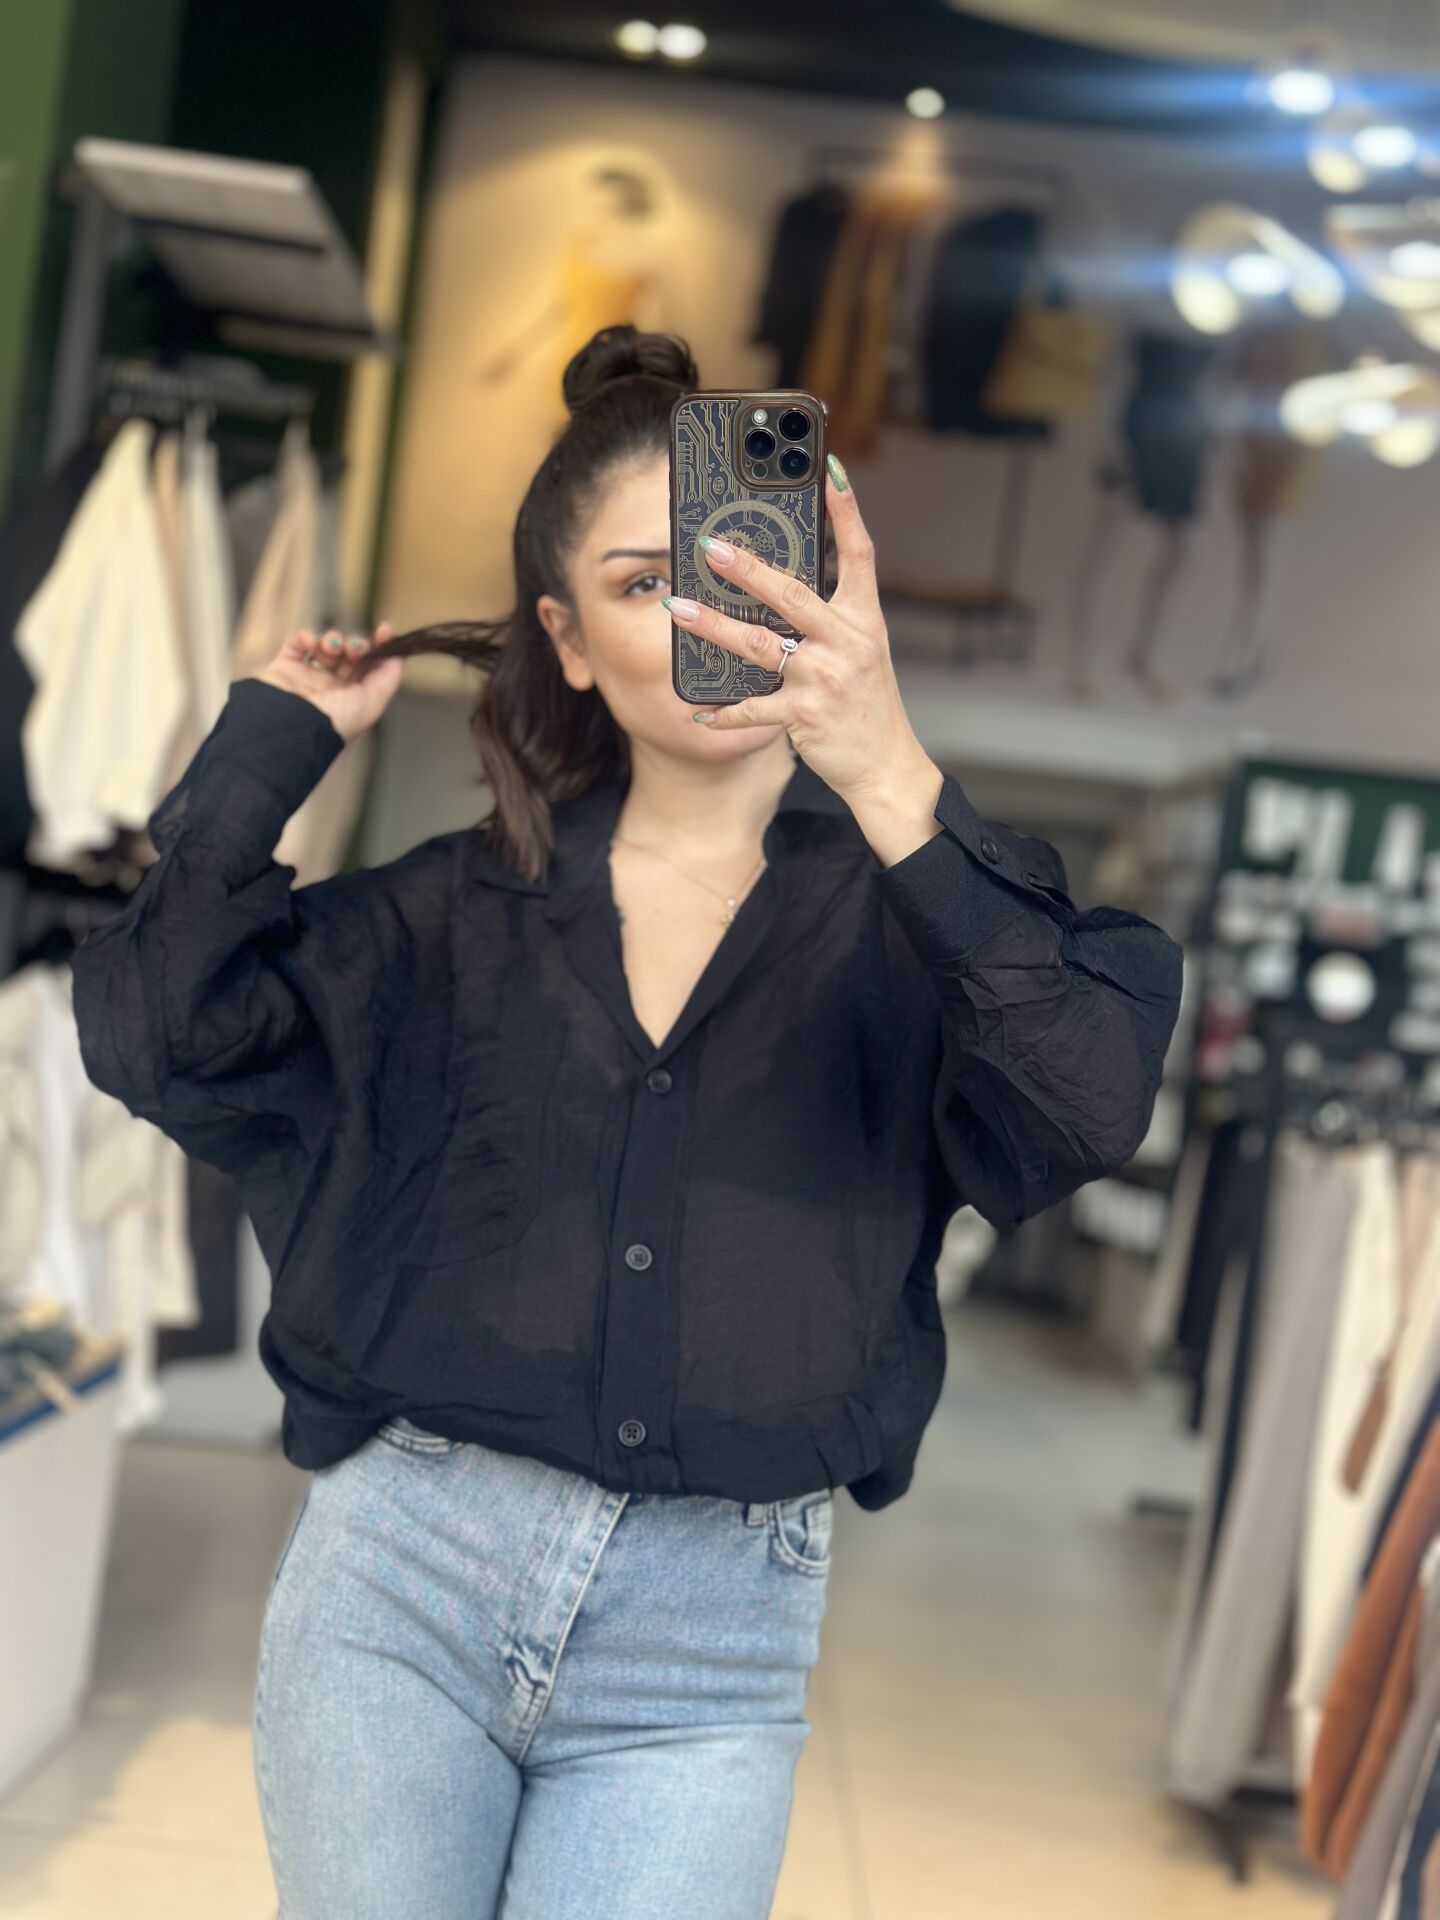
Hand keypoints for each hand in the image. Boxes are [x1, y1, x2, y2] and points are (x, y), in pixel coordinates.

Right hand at [254, 623, 403, 743]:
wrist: (294, 726)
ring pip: (325, 647)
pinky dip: (306, 637)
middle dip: (356, 644)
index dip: (378, 647)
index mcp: (354, 698)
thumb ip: (389, 675)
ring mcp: (308, 677)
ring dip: (333, 640)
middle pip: (350, 655)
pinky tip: (312, 643)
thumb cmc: (336, 721)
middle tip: (354, 649)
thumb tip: (397, 652)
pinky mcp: (284, 668)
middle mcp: (332, 688)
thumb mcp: (373, 701)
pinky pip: (297, 643)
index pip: (370, 667)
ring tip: (331, 647)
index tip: (384, 630)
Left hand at [664, 459, 937, 814]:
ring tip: (677, 607)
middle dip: (746, 568)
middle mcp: (848, 641)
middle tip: (709, 546)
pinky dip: (723, 711)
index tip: (829, 469)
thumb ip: (829, 618)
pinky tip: (697, 709)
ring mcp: (825, 677)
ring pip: (758, 644)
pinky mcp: (805, 715)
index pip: (859, 553)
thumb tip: (776, 586)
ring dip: (712, 626)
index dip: (846, 510)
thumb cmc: (867, 705)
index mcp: (864, 619)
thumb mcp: (862, 651)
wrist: (886, 766)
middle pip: (791, 594)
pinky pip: (753, 707)